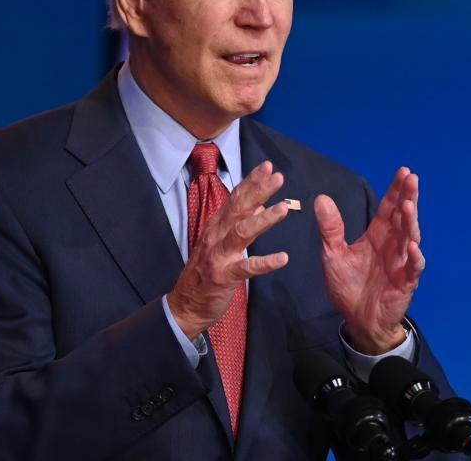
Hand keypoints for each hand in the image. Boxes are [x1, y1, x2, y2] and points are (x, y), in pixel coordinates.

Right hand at [167, 161, 289, 339]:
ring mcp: (219, 255)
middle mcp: (216, 236)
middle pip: (238, 209)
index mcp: (217, 226)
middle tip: (278, 177)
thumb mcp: (221, 242)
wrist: (187, 305)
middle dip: (258, 191)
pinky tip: (283, 258)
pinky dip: (265, 262)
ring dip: (263, 219)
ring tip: (283, 209)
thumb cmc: (206, 271)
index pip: (235, 198)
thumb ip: (238, 222)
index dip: (251, 181)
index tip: (267, 167)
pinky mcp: (224, 276)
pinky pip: (247, 268)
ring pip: (242, 232)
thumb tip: (257, 205)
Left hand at [316, 167, 423, 354]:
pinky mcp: (405, 282)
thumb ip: (330, 228)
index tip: (403, 171)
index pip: (389, 208)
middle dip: (408, 197)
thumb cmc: (349, 285)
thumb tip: (320, 198)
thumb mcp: (333, 254)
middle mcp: (393, 245)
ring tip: (409, 206)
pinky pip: (413, 268)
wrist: (357, 319)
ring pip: (410, 238)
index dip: (396, 190)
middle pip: (403, 217)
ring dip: (411, 222)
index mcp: (377, 235)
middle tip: (411, 179)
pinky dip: (414, 258)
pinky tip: (412, 247)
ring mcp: (401, 262)